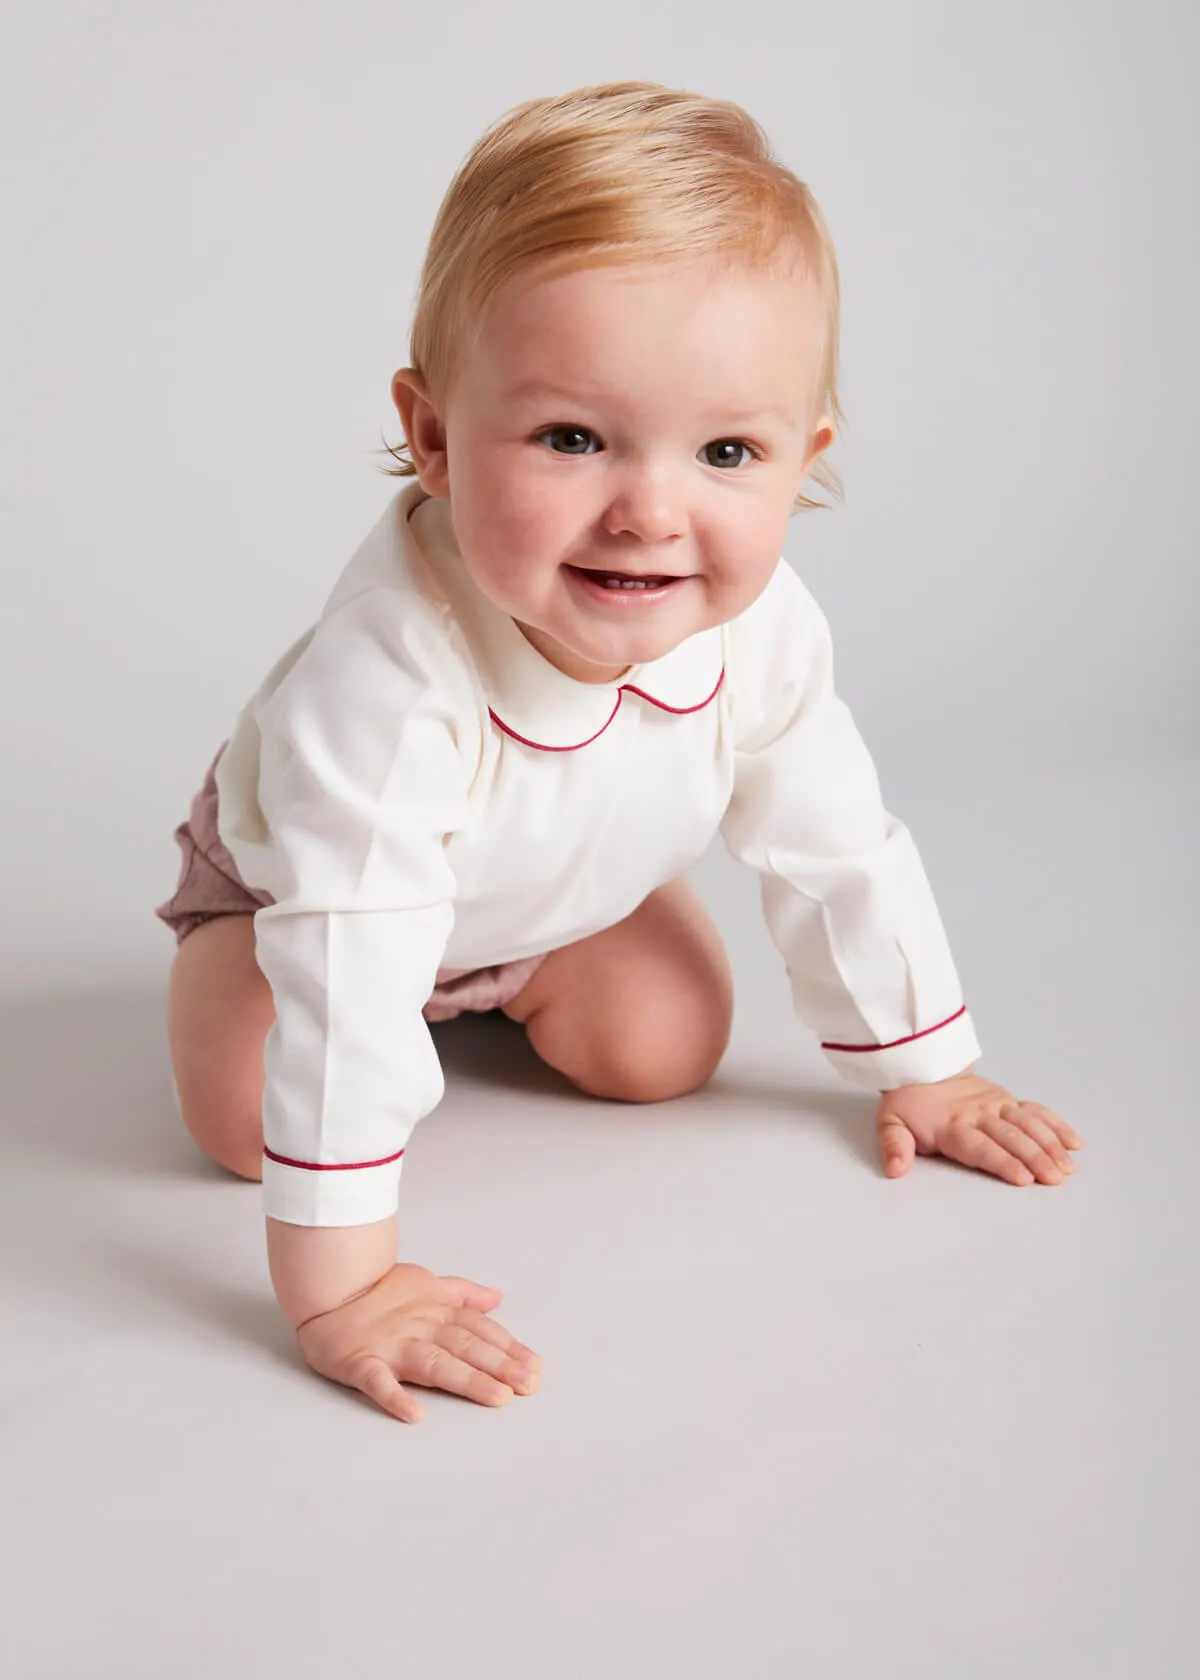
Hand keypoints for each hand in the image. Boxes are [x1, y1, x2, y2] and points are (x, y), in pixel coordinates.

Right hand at [295, 1262, 542, 1423]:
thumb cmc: (379, 1290)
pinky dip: (395, 1397)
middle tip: (530, 1385)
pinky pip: (378, 1382)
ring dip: (467, 1380)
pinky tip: (414, 1415)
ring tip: (497, 1397)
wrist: (328, 1285)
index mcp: (437, 1311)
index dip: (509, 1347)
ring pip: (434, 1363)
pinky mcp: (360, 1363)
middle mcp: (420, 1327)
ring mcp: (391, 1345)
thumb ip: (463, 1294)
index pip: (480, 1330)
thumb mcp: (427, 1283)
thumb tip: (497, 1299)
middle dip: (500, 1366)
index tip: (535, 1366)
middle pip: (466, 1347)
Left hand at [874, 1069, 1083, 1186]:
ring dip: (1051, 1145)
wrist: (923, 1065)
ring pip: (1029, 1124)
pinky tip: (1074, 1143)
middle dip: (1035, 1158)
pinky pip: (1036, 1111)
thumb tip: (896, 1169)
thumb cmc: (909, 1102)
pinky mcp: (1009, 1099)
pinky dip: (1056, 1125)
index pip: (982, 1147)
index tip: (1023, 1177)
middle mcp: (980, 1114)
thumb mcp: (890, 1122)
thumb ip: (894, 1146)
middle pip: (1012, 1138)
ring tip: (1068, 1167)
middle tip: (1055, 1178)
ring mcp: (998, 1105)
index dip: (1003, 1161)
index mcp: (953, 1125)